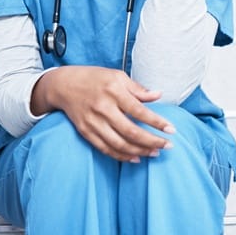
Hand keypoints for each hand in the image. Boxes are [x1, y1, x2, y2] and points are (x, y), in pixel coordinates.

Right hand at [31, 65, 175, 162]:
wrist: (63, 85)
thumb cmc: (94, 78)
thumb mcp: (117, 76)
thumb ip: (138, 89)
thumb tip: (158, 95)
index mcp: (114, 91)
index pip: (140, 111)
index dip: (157, 122)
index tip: (171, 130)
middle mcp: (103, 108)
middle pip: (131, 131)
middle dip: (152, 141)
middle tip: (168, 146)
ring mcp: (93, 122)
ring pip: (119, 144)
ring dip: (139, 151)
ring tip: (155, 153)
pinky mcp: (86, 132)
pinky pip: (106, 149)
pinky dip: (122, 156)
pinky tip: (136, 158)